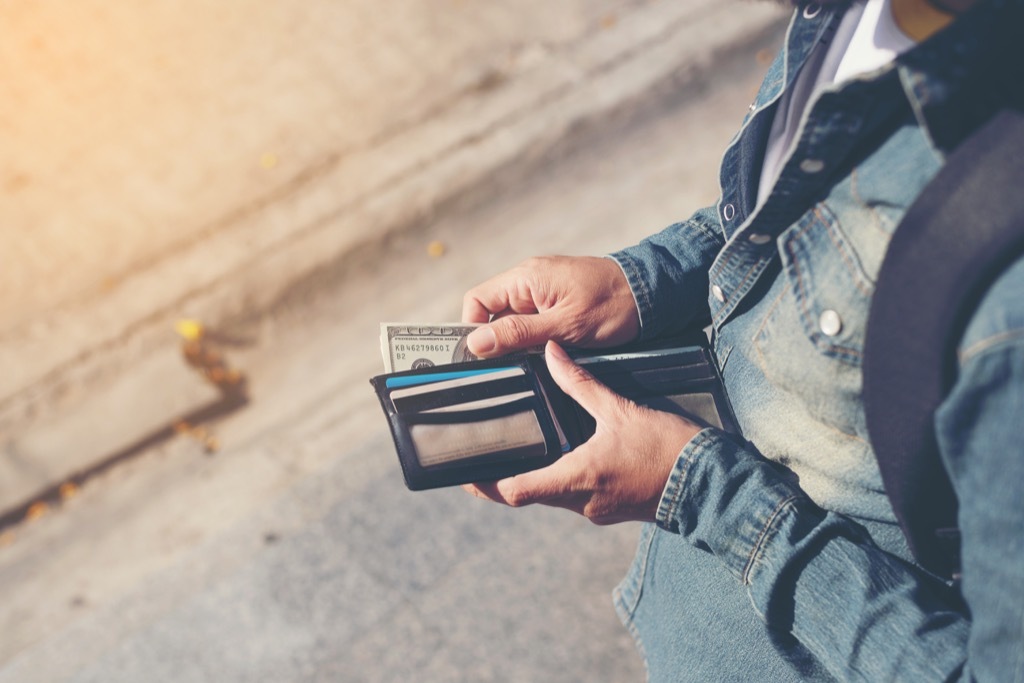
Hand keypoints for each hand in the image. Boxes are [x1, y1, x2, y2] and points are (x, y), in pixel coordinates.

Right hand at [461, 255, 639, 357]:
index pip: (476, 301)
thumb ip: (518, 334)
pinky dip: (536, 338)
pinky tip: (550, 350)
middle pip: (492, 314)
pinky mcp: (556, 301)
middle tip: (515, 362)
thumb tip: (476, 343)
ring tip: (538, 355)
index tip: (483, 356)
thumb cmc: (613, 304)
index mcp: (525, 278)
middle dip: (499, 340)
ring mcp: (542, 291)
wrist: (651, 295)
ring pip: (512, 321)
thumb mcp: (564, 325)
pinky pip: (532, 322)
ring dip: (520, 342)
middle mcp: (528, 281)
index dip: (473, 329)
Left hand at [463, 341, 702, 523]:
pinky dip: (562, 482)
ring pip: (553, 498)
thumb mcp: (619, 410)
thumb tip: (552, 354)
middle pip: (529, 498)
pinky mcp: (613, 509)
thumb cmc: (666, 448)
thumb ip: (580, 383)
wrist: (708, 481)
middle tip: (484, 463)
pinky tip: (563, 461)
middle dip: (505, 482)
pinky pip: (577, 499)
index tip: (469, 474)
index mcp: (577, 478)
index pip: (516, 492)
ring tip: (519, 456)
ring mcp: (598, 510)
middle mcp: (582, 502)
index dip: (488, 485)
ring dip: (535, 481)